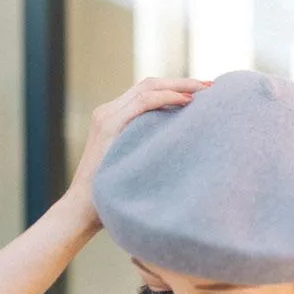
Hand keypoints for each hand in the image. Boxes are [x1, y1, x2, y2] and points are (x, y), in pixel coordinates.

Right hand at [65, 77, 212, 230]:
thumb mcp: (136, 167)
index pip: (148, 93)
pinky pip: (142, 102)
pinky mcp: (108, 125)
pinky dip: (167, 98)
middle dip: (183, 82)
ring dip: (179, 85)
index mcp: (113, 118)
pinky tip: (187, 101)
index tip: (204, 93)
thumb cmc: (113, 198)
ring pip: (147, 87)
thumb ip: (150, 150)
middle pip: (150, 85)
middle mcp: (108, 112)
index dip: (177, 88)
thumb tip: (183, 152)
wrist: (82, 211)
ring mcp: (106, 116)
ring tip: (205, 90)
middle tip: (211, 86)